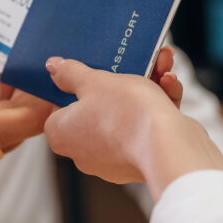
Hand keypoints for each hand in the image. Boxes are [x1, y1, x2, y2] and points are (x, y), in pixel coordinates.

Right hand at [0, 21, 51, 182]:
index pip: (1, 127)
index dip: (33, 108)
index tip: (47, 79)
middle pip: (11, 135)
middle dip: (32, 103)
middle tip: (39, 68)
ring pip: (6, 142)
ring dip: (19, 112)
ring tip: (17, 76)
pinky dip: (5, 122)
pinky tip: (1, 95)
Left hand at [43, 57, 222, 198]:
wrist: (167, 146)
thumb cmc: (124, 114)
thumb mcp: (94, 81)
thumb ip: (71, 73)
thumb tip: (53, 67)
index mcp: (62, 134)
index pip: (60, 107)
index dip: (76, 87)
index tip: (92, 73)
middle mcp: (83, 152)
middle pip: (97, 108)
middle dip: (121, 81)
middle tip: (135, 62)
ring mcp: (113, 159)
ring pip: (126, 115)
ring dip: (146, 87)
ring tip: (161, 67)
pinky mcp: (140, 160)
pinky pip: (144, 128)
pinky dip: (157, 106)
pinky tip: (170, 86)